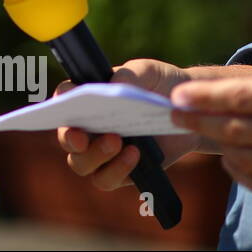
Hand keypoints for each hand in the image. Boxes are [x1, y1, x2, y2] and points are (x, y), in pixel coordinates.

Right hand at [55, 58, 201, 190]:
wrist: (191, 111)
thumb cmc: (160, 85)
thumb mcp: (148, 72)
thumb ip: (131, 74)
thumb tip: (114, 84)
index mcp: (85, 98)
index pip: (63, 98)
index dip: (60, 101)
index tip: (67, 102)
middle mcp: (86, 127)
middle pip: (65, 137)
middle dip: (69, 137)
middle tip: (80, 136)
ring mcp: (100, 152)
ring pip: (80, 163)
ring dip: (94, 155)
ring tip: (117, 141)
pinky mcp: (119, 171)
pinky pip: (106, 179)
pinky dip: (117, 170)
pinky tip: (136, 155)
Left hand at [170, 61, 251, 195]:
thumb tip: (225, 94)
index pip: (239, 98)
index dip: (203, 98)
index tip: (177, 96)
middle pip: (233, 129)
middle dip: (197, 120)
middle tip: (175, 113)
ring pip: (242, 156)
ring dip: (215, 143)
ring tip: (202, 129)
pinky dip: (237, 171)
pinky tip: (229, 157)